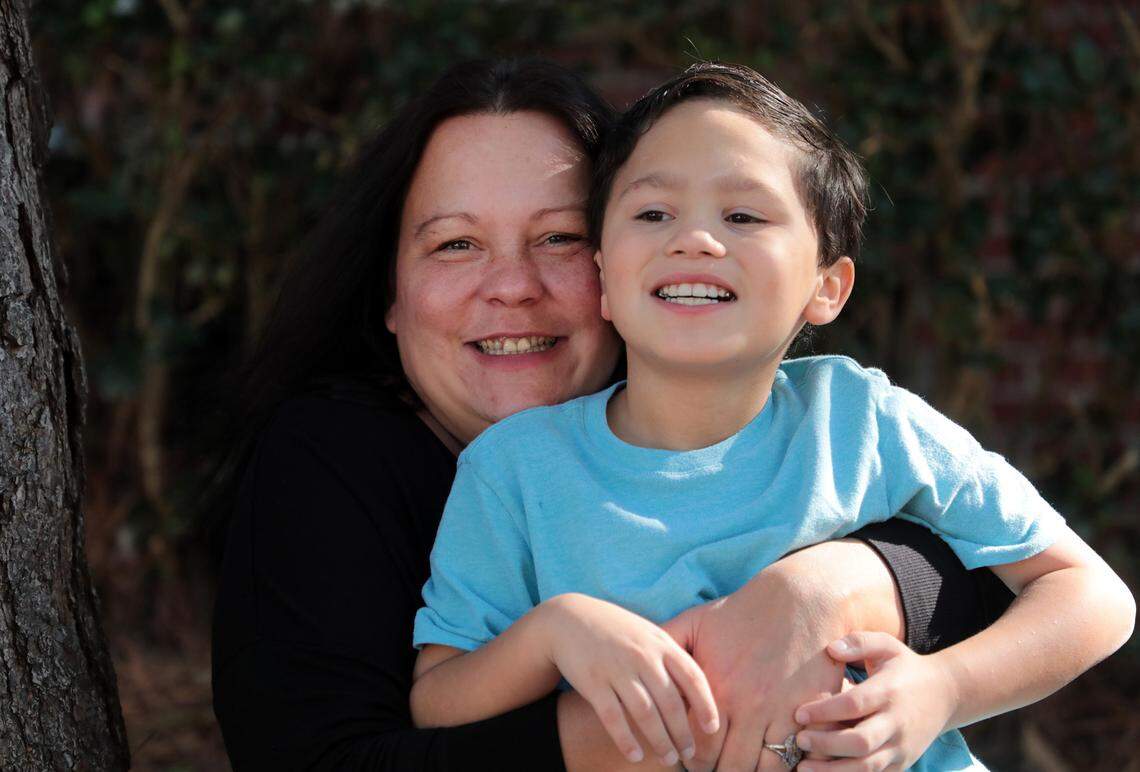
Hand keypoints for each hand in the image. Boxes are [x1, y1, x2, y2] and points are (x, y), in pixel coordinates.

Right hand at [542, 593, 719, 766]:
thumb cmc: (617, 630)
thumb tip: (696, 690)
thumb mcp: (647, 633)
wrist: (569, 618)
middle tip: (690, 754)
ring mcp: (616, 669)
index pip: (692, 676)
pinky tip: (635, 756)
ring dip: (660, 741)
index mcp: (660, 643)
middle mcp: (641, 656)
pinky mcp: (592, 682)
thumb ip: (670, 656)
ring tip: (669, 759)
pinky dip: (625, 739)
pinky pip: (613, 717)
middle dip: (683, 733)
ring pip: (645, 713)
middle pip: (671, 702)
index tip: (713, 728)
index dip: (706, 704)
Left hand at [661, 565, 847, 771]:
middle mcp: (749, 706)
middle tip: (713, 768)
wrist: (801, 598)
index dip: (692, 763)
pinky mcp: (812, 713)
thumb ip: (665, 641)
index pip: (698, 749)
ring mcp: (783, 712)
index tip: (689, 760)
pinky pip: (796, 756)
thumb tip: (634, 657)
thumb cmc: (743, 611)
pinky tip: (771, 758)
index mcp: (717, 688)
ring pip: (763, 768)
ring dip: (750, 770)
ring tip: (741, 764)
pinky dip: (784, 765)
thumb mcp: (696, 620)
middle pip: (730, 767)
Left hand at [794, 632, 958, 771]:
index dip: (825, 711)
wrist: (946, 694)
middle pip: (861, 741)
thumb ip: (859, 642)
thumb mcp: (887, 646)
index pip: (855, 705)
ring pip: (867, 767)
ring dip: (833, 771)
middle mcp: (897, 723)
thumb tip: (831, 649)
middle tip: (799, 738)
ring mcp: (901, 747)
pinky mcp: (901, 763)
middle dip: (826, 744)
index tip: (799, 713)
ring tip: (803, 767)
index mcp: (889, 692)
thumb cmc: (905, 667)